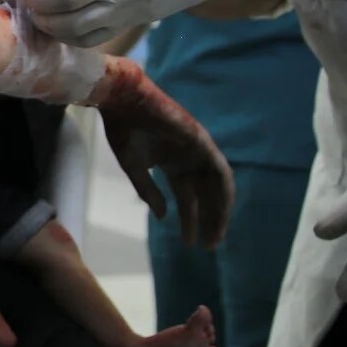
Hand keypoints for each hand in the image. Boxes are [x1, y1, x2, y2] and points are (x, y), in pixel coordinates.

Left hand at [0, 0, 270, 47]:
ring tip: (42, 14)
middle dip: (41, 19)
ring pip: (84, 38)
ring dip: (57, 31)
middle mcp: (126, 0)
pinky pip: (103, 36)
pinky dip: (78, 35)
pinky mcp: (145, 20)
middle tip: (25, 5)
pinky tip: (68, 20)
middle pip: (69, 25)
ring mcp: (137, 14)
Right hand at [93, 59, 233, 247]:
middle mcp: (188, 160)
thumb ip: (149, 192)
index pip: (187, 198)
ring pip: (216, 187)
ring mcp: (198, 151)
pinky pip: (220, 170)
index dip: (190, 221)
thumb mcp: (134, 168)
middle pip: (205, 196)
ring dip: (220, 211)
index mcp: (172, 165)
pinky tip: (222, 208)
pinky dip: (223, 190)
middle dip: (209, 221)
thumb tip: (163, 217)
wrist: (122, 100)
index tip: (191, 243)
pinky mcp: (202, 142)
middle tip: (209, 246)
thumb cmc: (123, 130)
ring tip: (217, 234)